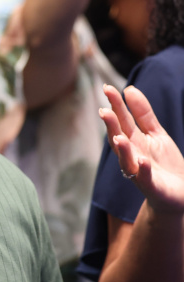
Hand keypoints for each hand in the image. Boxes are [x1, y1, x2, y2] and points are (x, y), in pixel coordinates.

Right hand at [100, 84, 183, 213]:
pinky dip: (142, 170)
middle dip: (111, 126)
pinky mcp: (152, 186)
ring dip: (122, 149)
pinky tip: (142, 161)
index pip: (122, 119)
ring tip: (119, 137)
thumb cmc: (164, 163)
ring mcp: (139, 171)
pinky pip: (145, 178)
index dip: (115, 104)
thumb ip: (143, 113)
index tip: (107, 88)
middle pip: (119, 137)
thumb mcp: (156, 133)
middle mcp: (131, 154)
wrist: (179, 193)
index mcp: (133, 140)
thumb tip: (129, 89)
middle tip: (104, 111)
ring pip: (126, 159)